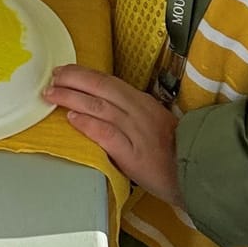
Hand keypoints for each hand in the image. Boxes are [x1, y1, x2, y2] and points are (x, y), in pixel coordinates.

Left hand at [43, 65, 182, 205]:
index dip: (85, 74)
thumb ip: (130, 114)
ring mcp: (136, 131)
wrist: (195, 175)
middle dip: (74, 79)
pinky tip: (73, 118)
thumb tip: (101, 106)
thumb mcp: (153, 124)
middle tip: (52, 77)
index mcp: (143, 103)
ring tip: (52, 95)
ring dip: (72, 98)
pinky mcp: (133, 153)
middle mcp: (139, 112)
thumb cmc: (173, 152)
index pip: (110, 82)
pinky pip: (107, 133)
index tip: (65, 70)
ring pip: (100, 106)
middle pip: (102, 88)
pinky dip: (88, 124)